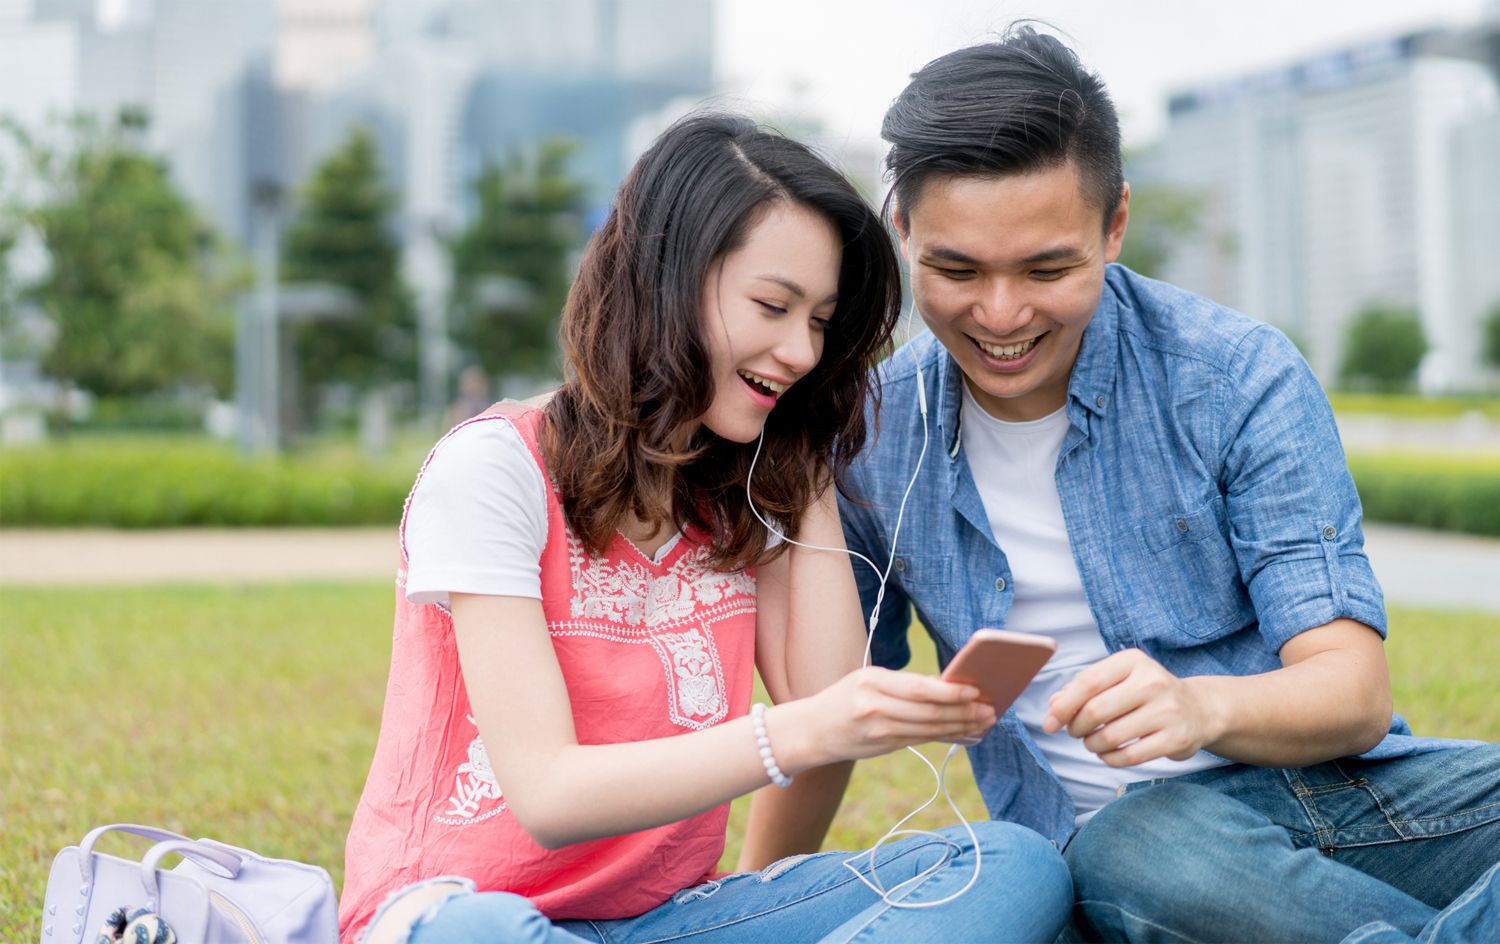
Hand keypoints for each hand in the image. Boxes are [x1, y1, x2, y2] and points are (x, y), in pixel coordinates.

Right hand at [804, 666, 995, 761]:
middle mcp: (875, 708)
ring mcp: (879, 731)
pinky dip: (947, 737)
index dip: (948, 691)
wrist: (811, 730)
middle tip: (989, 710)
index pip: (917, 688)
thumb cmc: (843, 698)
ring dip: (960, 726)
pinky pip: (922, 740)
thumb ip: (902, 685)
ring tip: (984, 722)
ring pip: (929, 729)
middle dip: (963, 711)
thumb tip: (945, 686)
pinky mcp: (884, 747)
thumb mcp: (866, 680)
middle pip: (928, 711)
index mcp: (871, 682)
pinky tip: (965, 734)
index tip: (974, 690)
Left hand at [1042, 648, 1221, 767]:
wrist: (1198, 708)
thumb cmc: (1146, 693)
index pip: (1088, 682)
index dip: (1063, 705)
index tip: (1049, 723)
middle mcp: (1152, 682)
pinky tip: (1107, 754)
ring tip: (1092, 742)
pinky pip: (1129, 756)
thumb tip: (1053, 706)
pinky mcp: (1176, 738)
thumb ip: (1082, 689)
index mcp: (1133, 661)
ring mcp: (1167, 711)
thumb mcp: (1118, 679)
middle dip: (1076, 727)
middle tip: (1074, 733)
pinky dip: (1109, 759)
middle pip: (1096, 711)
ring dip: (1092, 745)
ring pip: (1110, 737)